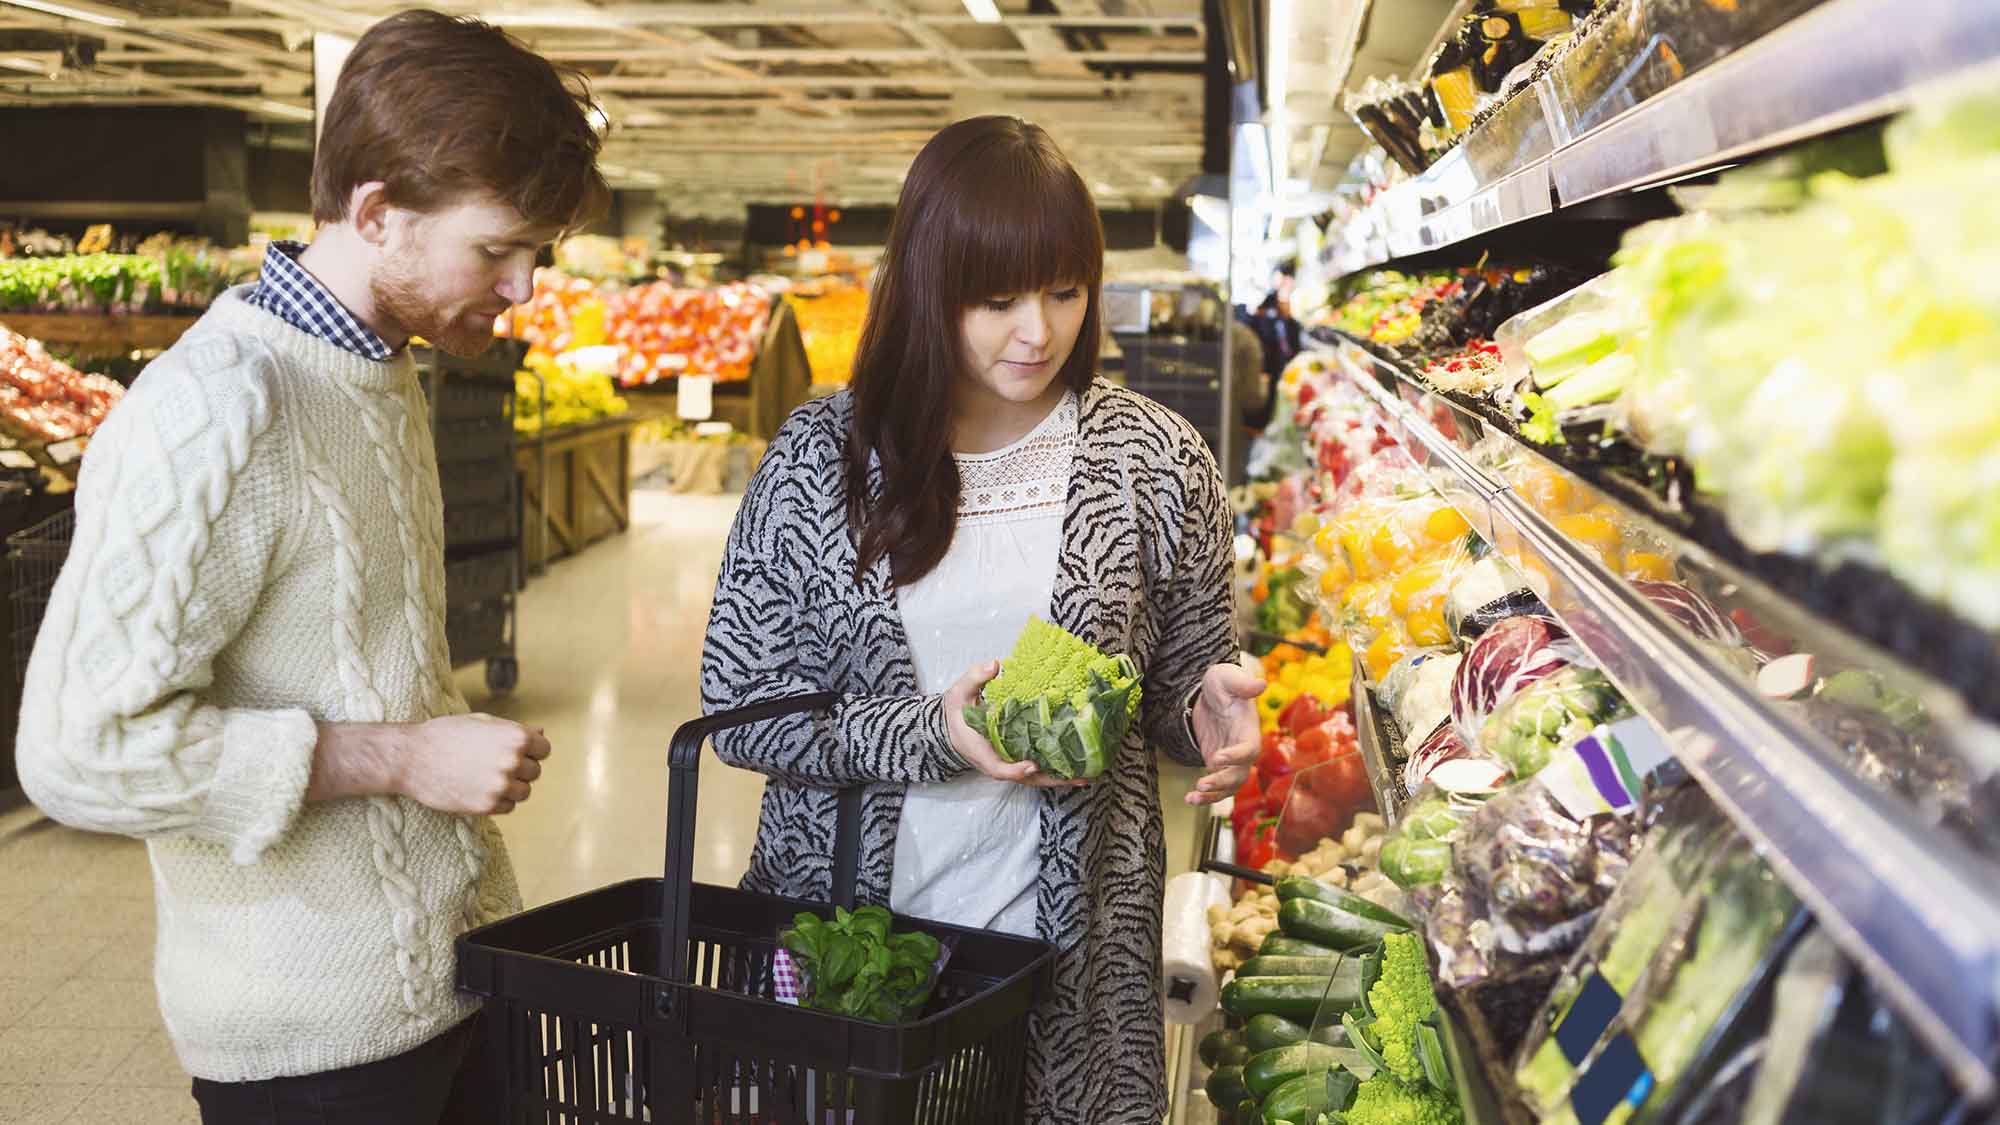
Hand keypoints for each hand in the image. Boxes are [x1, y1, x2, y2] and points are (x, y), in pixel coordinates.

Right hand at [398, 713, 551, 814]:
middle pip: (534, 772)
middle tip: (491, 764)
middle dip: (519, 769)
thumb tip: (541, 732)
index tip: (512, 752)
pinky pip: (507, 807)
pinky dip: (497, 801)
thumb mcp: (482, 722)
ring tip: (485, 777)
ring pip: (524, 792)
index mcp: (515, 737)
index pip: (544, 750)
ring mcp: (500, 786)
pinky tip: (478, 789)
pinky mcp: (486, 806)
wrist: (411, 758)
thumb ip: (514, 729)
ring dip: (510, 787)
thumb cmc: (446, 734)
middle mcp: (512, 761)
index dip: (530, 750)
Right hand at [943, 662, 1087, 788]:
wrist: (950, 729)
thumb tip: (994, 665)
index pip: (998, 768)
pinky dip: (1057, 770)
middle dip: (1052, 779)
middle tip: (1080, 776)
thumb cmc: (957, 713)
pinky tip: (1079, 767)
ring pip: (1036, 777)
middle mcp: (998, 763)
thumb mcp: (960, 692)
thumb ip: (976, 678)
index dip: (1015, 769)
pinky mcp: (1017, 760)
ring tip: (1088, 774)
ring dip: (1061, 778)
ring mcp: (1009, 764)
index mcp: (982, 751)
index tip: (1033, 764)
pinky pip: (1038, 770)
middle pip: (1026, 778)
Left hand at [1187, 655, 1265, 806]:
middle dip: (1222, 781)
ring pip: (1229, 786)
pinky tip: (1189, 799)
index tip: (1216, 758)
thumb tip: (1261, 683)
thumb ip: (1241, 682)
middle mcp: (1243, 748)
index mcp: (1248, 729)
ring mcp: (1231, 760)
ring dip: (1213, 795)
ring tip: (1193, 796)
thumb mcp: (1226, 677)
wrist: (1210, 694)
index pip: (1249, 748)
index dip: (1236, 756)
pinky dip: (1205, 796)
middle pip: (1240, 773)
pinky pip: (1216, 787)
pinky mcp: (1217, 765)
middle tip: (1202, 783)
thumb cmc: (1221, 683)